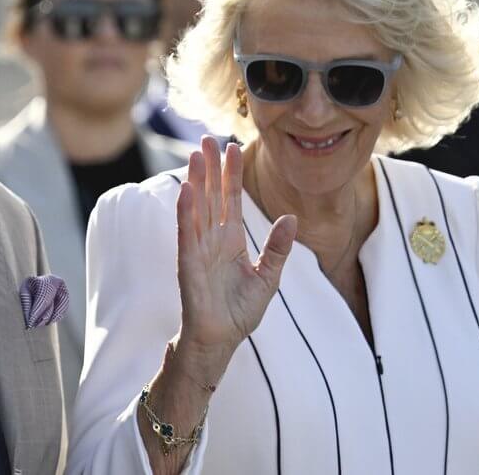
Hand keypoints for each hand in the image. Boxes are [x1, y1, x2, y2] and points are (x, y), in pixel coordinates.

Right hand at [176, 136, 297, 353]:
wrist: (222, 339)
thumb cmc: (240, 312)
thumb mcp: (269, 277)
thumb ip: (278, 248)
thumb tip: (292, 218)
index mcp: (231, 240)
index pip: (230, 200)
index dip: (231, 174)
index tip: (233, 147)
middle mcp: (212, 239)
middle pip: (210, 195)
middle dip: (209, 167)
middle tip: (207, 139)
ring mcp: (198, 249)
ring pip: (197, 207)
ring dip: (195, 181)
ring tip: (195, 155)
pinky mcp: (189, 263)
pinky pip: (187, 233)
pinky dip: (186, 211)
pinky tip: (187, 190)